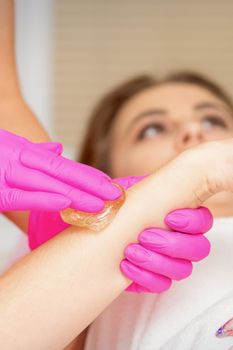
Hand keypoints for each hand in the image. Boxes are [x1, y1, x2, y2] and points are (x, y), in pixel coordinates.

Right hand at [0, 129, 120, 211]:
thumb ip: (34, 150)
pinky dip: (43, 199)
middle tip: (115, 196)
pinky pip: (20, 197)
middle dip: (91, 184)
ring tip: (99, 204)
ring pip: (47, 183)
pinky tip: (65, 203)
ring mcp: (7, 173)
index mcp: (25, 150)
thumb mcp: (8, 145)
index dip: (87, 175)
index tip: (108, 183)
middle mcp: (19, 158)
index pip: (62, 164)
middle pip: (62, 172)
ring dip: (75, 193)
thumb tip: (58, 149)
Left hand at [114, 177, 212, 292]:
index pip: (203, 221)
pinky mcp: (155, 278)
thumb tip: (151, 185)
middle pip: (198, 248)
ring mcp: (169, 261)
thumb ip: (144, 188)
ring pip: (182, 269)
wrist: (94, 232)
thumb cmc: (113, 210)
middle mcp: (179, 239)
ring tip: (129, 251)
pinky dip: (144, 277)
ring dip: (156, 261)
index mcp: (177, 215)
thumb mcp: (126, 194)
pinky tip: (125, 266)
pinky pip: (161, 285)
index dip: (192, 221)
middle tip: (145, 236)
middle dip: (172, 243)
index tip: (169, 217)